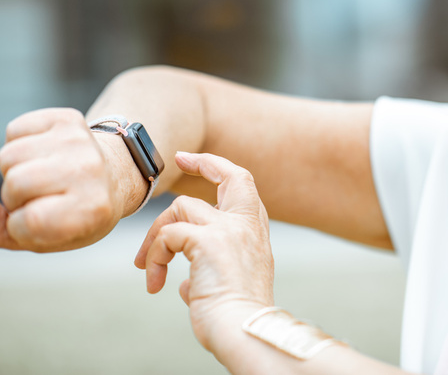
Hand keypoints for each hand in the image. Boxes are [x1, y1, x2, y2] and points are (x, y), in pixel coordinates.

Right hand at [0, 108, 126, 251]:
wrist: (112, 175)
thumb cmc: (78, 211)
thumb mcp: (55, 238)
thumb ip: (9, 233)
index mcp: (93, 207)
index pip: (32, 219)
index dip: (20, 225)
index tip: (36, 221)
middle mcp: (89, 170)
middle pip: (15, 183)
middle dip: (15, 196)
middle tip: (38, 197)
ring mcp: (79, 140)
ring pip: (8, 156)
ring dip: (14, 169)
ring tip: (40, 176)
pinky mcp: (68, 118)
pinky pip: (14, 130)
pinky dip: (18, 144)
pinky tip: (42, 155)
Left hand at [135, 152, 273, 352]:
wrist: (242, 330)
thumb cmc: (235, 316)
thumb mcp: (228, 285)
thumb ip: (207, 273)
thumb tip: (181, 283)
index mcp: (255, 232)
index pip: (242, 185)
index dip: (217, 167)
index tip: (192, 161)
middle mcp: (247, 225)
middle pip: (230, 175)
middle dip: (202, 161)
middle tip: (179, 159)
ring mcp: (229, 230)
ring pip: (181, 208)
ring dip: (156, 236)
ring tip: (149, 268)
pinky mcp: (207, 242)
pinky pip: (167, 236)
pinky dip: (155, 257)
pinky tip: (156, 283)